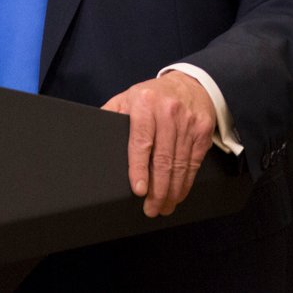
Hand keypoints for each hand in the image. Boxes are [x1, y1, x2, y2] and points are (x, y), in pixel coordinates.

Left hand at [102, 74, 216, 217]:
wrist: (190, 83)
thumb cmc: (153, 96)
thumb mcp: (127, 98)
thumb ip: (110, 115)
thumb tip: (90, 137)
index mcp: (145, 104)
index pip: (141, 142)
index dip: (139, 169)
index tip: (139, 190)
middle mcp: (168, 111)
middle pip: (163, 159)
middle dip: (157, 190)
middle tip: (151, 209)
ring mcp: (188, 122)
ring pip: (180, 164)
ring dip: (172, 191)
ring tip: (164, 207)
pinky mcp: (202, 131)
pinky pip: (194, 162)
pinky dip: (186, 182)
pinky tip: (178, 193)